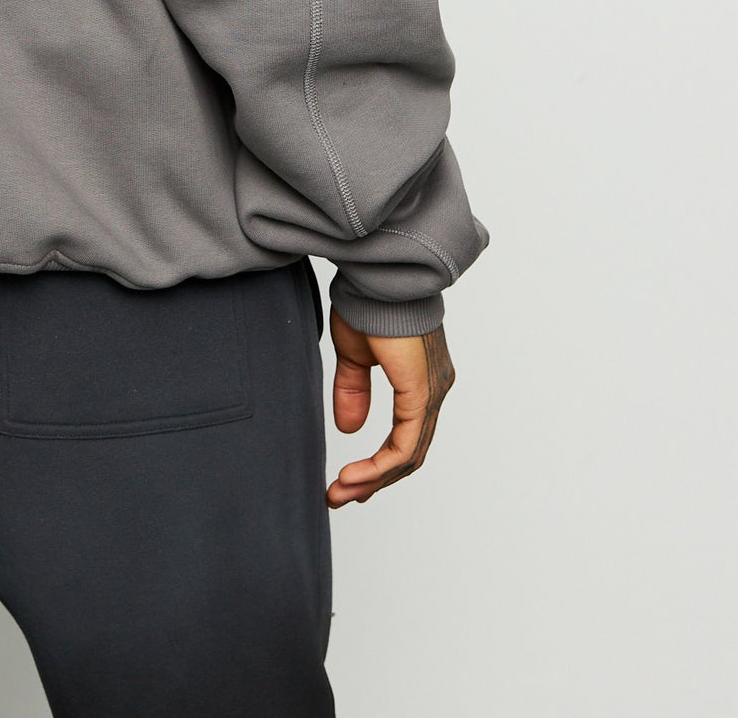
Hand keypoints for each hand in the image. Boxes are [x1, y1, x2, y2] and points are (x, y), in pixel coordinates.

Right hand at [326, 310, 454, 507]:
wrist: (377, 277)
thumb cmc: (368, 303)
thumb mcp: (355, 354)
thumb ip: (354, 390)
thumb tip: (350, 428)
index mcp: (420, 380)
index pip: (406, 435)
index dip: (380, 463)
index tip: (350, 480)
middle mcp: (434, 389)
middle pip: (409, 452)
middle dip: (373, 480)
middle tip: (341, 496)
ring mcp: (432, 392)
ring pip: (409, 454)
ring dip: (373, 479)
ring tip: (340, 493)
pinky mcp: (422, 393)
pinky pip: (405, 444)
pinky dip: (379, 466)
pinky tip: (355, 476)